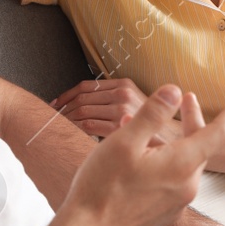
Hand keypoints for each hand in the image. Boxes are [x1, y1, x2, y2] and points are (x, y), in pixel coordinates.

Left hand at [52, 78, 179, 144]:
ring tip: (57, 126)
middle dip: (63, 108)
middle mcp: (122, 94)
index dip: (67, 95)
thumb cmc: (152, 128)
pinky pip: (87, 126)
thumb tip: (82, 102)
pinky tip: (69, 134)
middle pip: (81, 98)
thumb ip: (113, 100)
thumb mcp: (135, 104)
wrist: (173, 141)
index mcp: (124, 84)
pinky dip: (75, 129)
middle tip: (51, 117)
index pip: (86, 85)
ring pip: (82, 111)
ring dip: (66, 119)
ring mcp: (121, 110)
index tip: (55, 103)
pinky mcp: (118, 127)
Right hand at [59, 86, 224, 225]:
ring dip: (171, 140)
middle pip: (200, 145)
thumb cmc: (103, 188)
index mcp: (182, 165)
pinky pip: (172, 178)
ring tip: (141, 125)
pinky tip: (138, 154)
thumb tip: (174, 91)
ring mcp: (177, 201)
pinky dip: (164, 159)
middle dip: (193, 119)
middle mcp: (187, 185)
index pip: (219, 133)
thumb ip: (153, 114)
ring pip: (183, 161)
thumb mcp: (125, 142)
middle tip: (187, 98)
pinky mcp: (164, 211)